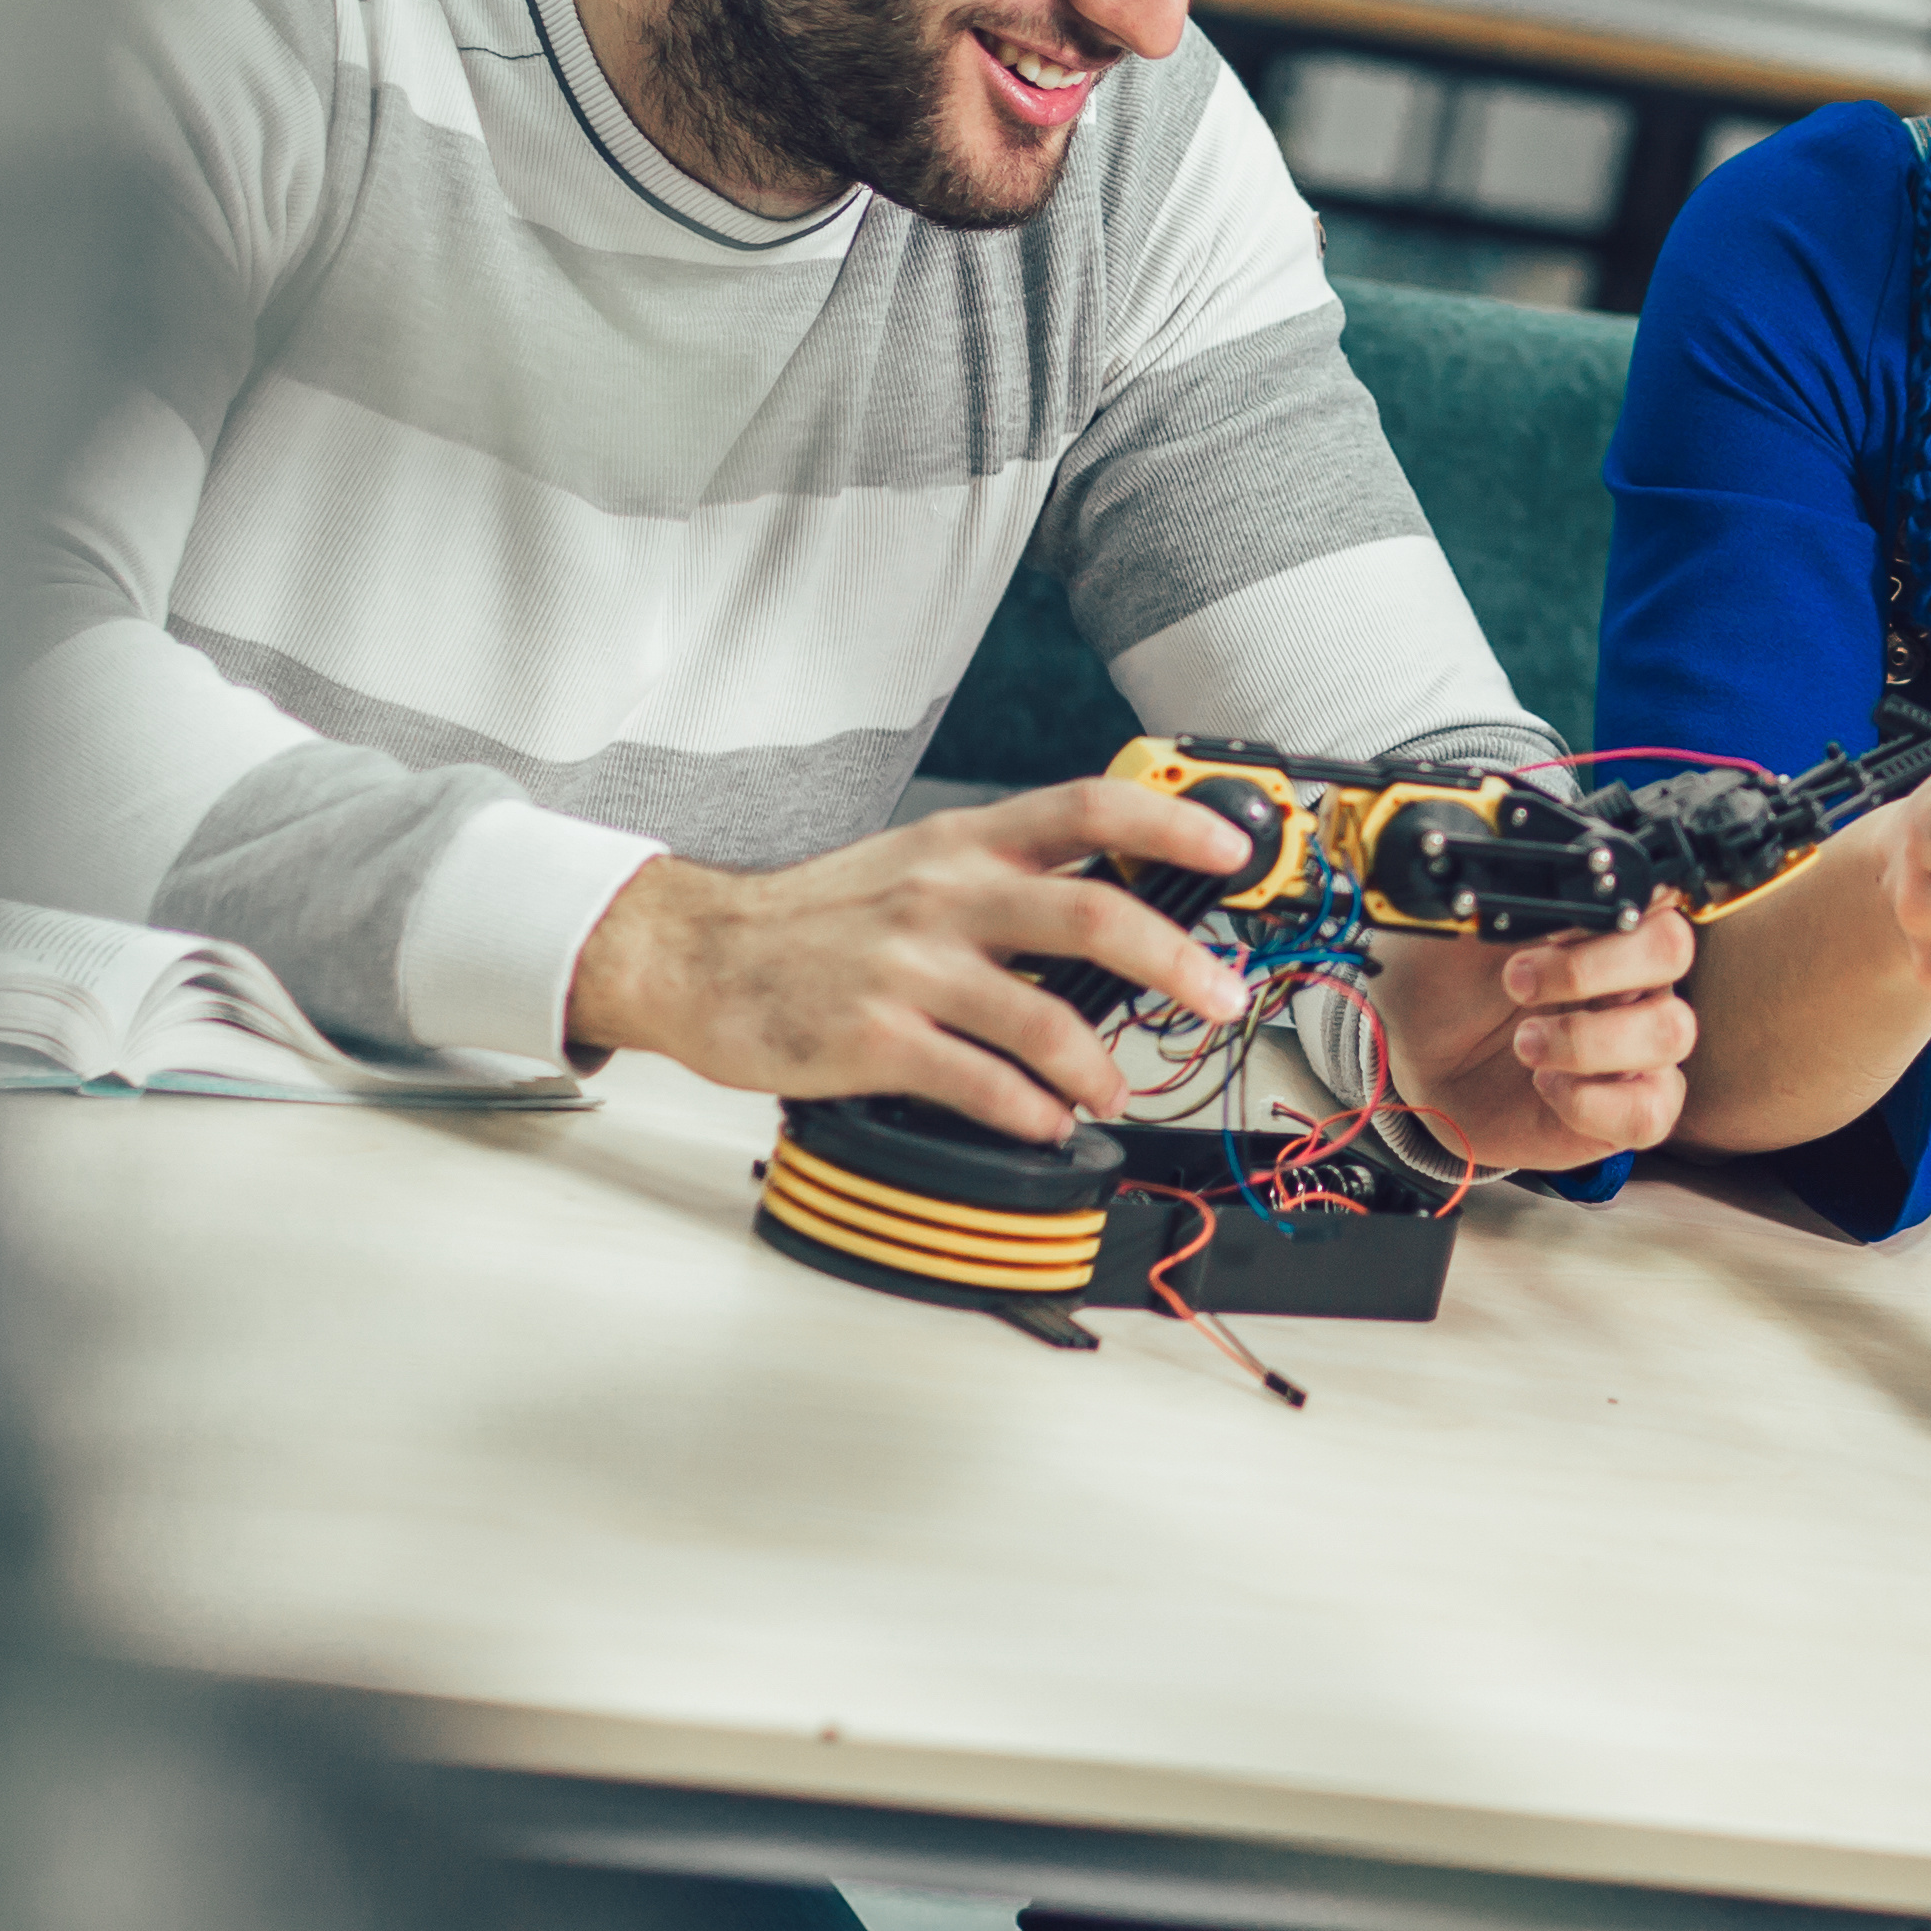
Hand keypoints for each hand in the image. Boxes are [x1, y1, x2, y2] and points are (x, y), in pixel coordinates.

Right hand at [566, 778, 1258, 1142]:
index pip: (1088, 810)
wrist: (696, 954)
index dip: (1172, 826)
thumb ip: (1005, 876)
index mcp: (963, 845)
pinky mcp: (876, 1040)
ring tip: (1114, 1090)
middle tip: (1221, 997)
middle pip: (1096, 918)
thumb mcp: (914, 863)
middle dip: (1178, 964)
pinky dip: (1031, 1113)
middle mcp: (946, 897)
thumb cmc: (814, 917)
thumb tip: (1114, 905)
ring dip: (1103, 1067)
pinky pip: (983, 1085)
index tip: (1233, 850)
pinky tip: (1043, 1121)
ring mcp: (911, 970)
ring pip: (1048, 1020)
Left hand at [1371, 901, 1697, 1171]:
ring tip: (1524, 1044)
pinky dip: (1594, 1103)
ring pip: (1671, 1032)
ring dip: (1588, 1040)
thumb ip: (1497, 897)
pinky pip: (1650, 1110)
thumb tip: (1531, 875)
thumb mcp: (1453, 932)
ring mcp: (1636, 1044)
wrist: (1415, 1064)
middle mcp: (1631, 978)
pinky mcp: (1627, 1108)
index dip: (1621, 903)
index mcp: (1598, 923)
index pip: (1654, 891)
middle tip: (1519, 982)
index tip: (1557, 922)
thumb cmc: (1443, 989)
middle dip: (1594, 967)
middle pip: (1673, 949)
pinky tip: (1547, 1087)